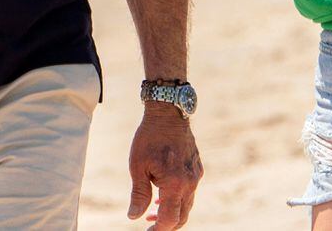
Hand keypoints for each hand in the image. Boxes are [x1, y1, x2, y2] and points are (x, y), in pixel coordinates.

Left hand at [127, 105, 202, 229]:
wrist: (168, 112)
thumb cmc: (149, 137)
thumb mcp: (138, 166)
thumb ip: (139, 194)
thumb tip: (134, 217)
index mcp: (175, 184)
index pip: (169, 220)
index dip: (158, 230)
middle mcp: (190, 182)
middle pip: (182, 216)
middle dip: (166, 225)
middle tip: (149, 225)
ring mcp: (196, 175)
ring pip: (187, 204)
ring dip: (172, 211)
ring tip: (154, 208)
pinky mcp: (197, 167)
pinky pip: (190, 190)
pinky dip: (178, 197)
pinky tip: (163, 192)